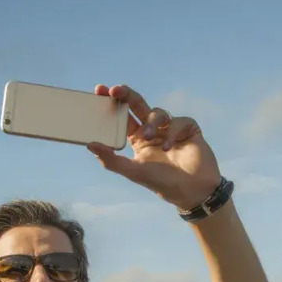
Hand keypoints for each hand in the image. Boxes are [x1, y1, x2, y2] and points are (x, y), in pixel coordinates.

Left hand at [86, 84, 221, 210]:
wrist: (192, 191)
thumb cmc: (162, 183)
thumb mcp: (133, 172)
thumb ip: (111, 160)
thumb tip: (89, 144)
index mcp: (137, 139)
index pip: (122, 116)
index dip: (112, 103)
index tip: (99, 90)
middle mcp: (153, 130)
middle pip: (137, 104)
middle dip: (126, 95)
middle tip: (114, 90)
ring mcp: (170, 128)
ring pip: (157, 112)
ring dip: (150, 122)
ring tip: (148, 137)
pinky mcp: (188, 129)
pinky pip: (178, 121)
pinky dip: (171, 133)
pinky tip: (169, 147)